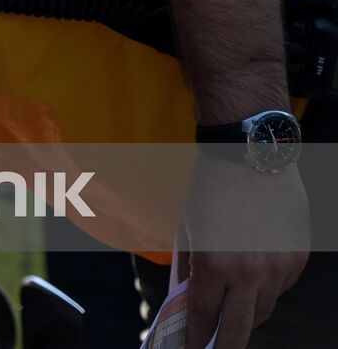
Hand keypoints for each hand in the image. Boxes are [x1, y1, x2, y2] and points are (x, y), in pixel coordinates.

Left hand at [179, 157, 308, 347]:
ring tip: (234, 315)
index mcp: (215, 266)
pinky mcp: (297, 258)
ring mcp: (279, 268)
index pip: (206, 318)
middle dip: (226, 346)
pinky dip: (267, 290)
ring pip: (265, 309)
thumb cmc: (212, 190)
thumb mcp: (191, 230)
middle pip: (240, 328)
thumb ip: (192, 268)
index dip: (197, 339)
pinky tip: (255, 282)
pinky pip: (282, 287)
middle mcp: (250, 273)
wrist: (251, 157)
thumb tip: (192, 298)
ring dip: (248, 314)